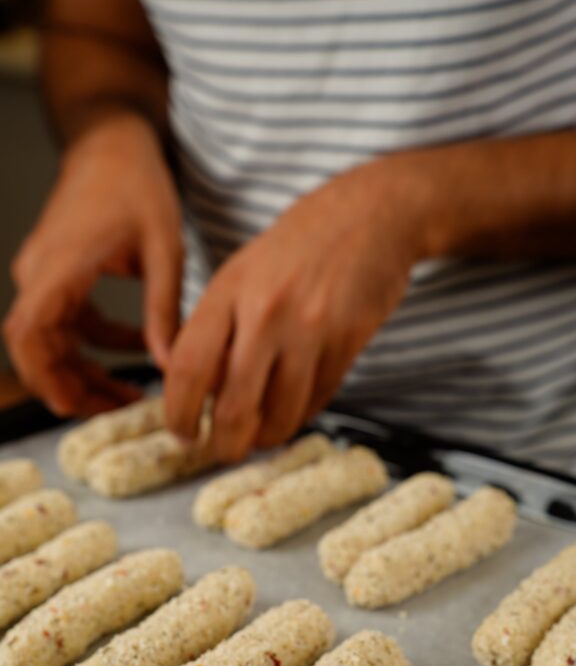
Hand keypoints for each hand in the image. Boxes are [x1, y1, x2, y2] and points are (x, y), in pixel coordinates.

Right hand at [3, 113, 182, 415]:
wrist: (113, 144)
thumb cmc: (137, 184)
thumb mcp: (165, 249)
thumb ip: (164, 309)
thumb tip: (170, 364)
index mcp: (61, 265)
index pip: (30, 332)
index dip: (45, 375)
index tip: (74, 404)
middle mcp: (41, 273)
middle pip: (38, 348)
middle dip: (72, 385)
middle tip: (117, 410)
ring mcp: (45, 275)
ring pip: (52, 341)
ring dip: (86, 370)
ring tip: (131, 394)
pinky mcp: (57, 276)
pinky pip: (68, 323)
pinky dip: (96, 344)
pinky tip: (137, 352)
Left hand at [166, 156, 428, 460]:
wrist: (370, 214)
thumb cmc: (299, 246)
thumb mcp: (242, 272)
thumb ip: (216, 327)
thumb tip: (194, 389)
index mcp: (228, 291)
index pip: (187, 367)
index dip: (178, 412)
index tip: (181, 433)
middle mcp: (265, 311)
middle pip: (234, 405)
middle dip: (225, 443)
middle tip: (222, 451)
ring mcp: (310, 329)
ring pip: (280, 413)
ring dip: (266, 437)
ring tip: (259, 437)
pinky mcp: (348, 342)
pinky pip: (317, 399)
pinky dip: (300, 415)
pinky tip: (291, 410)